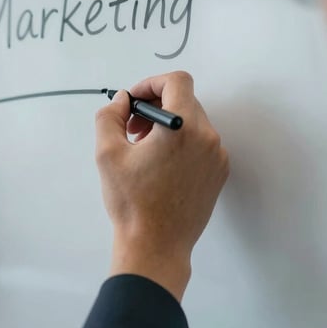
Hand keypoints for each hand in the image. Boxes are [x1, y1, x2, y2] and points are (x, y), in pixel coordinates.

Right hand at [94, 71, 228, 300]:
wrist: (156, 246)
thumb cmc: (131, 202)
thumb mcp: (107, 154)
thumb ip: (111, 116)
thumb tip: (123, 101)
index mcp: (182, 126)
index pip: (177, 81)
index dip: (152, 83)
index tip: (134, 101)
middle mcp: (207, 137)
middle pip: (185, 100)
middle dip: (156, 106)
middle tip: (132, 130)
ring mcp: (217, 156)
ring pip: (193, 122)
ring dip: (168, 126)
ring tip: (144, 151)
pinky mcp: (219, 173)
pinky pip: (201, 144)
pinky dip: (181, 144)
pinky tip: (160, 166)